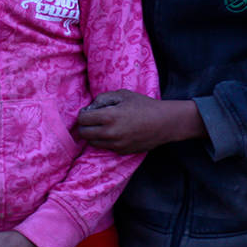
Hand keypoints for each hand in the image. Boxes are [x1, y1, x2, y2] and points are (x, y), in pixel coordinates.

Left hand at [76, 90, 205, 152]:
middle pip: (84, 134)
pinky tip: (114, 133)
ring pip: (93, 143)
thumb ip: (103, 98)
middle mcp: (110, 133)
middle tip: (91, 120)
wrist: (164, 123)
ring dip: (93, 135)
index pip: (82, 119)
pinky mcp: (122, 152)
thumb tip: (90, 108)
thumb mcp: (123, 95)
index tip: (88, 111)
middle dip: (84, 126)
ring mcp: (116, 145)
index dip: (82, 114)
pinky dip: (105, 141)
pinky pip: (105, 147)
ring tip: (102, 126)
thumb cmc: (144, 105)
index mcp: (109, 116)